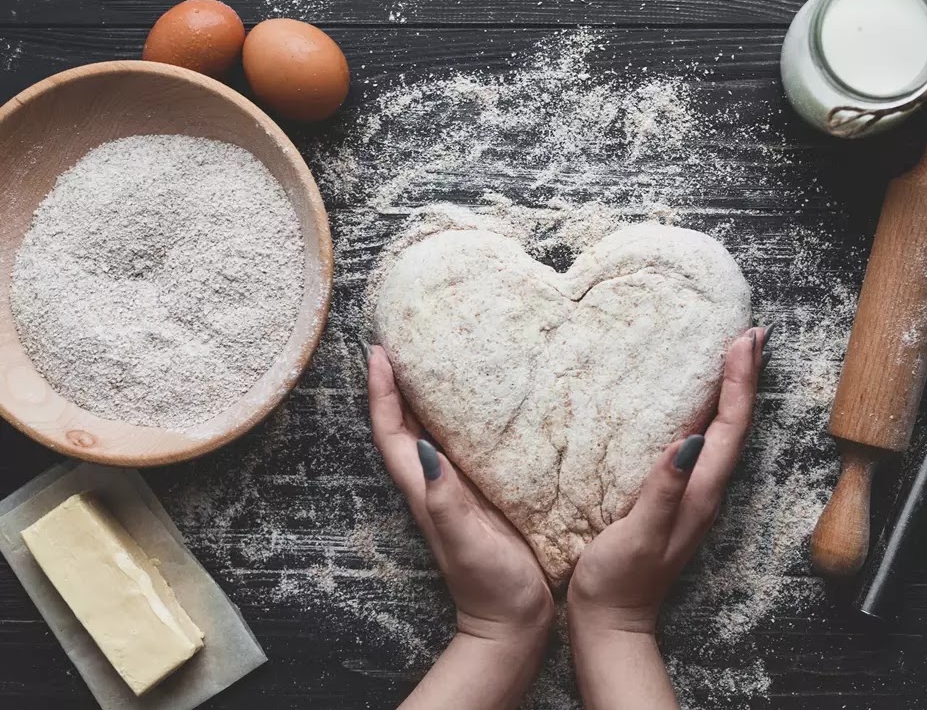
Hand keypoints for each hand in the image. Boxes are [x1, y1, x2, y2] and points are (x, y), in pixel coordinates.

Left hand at [367, 346, 554, 643]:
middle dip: (401, 382)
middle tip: (408, 339)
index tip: (379, 352)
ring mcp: (460, 487)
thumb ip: (445, 501)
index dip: (381, 392)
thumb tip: (426, 450)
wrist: (515, 620)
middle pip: (407, 422)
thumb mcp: (465, 543)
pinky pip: (469, 443)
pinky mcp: (486, 491)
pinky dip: (468, 417)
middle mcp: (437, 481)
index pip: (391, 432)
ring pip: (435, 429)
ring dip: (430, 394)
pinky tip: (487, 400)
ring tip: (441, 355)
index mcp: (425, 489)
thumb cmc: (490, 585)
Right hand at [567, 328, 765, 709]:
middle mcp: (705, 490)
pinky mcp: (675, 497)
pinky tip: (694, 406)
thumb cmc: (619, 579)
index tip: (741, 341)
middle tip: (749, 335)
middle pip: (735, 424)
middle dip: (745, 377)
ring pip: (722, 433)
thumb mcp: (639, 534)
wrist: (612, 620)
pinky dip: (707, 414)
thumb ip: (664, 490)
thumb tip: (689, 442)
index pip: (729, 427)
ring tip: (732, 357)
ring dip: (731, 392)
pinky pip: (703, 445)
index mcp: (700, 492)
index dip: (738, 382)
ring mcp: (692, 494)